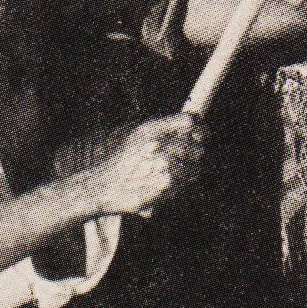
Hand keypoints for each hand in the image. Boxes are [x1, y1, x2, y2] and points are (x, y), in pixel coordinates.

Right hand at [79, 113, 204, 215]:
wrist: (105, 186)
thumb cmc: (123, 160)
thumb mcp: (137, 135)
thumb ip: (163, 128)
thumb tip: (193, 123)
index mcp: (150, 130)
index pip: (189, 121)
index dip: (200, 126)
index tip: (202, 130)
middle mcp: (159, 146)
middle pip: (197, 143)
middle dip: (196, 148)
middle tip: (190, 152)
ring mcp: (164, 166)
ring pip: (197, 162)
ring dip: (192, 164)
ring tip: (177, 167)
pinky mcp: (168, 183)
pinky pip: (190, 177)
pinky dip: (186, 178)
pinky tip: (173, 178)